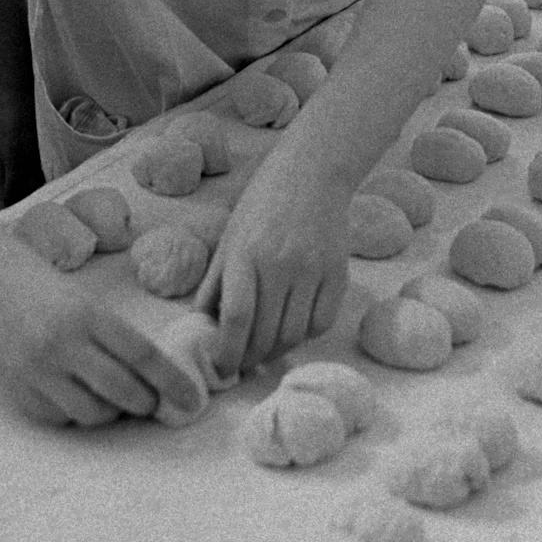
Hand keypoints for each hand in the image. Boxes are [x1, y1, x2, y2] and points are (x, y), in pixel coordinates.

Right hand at [0, 229, 202, 427]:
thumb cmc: (23, 272)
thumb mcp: (71, 293)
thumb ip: (101, 329)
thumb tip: (140, 369)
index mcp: (86, 313)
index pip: (143, 356)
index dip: (172, 382)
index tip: (194, 400)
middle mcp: (64, 344)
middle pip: (124, 392)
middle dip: (145, 403)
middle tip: (151, 402)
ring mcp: (36, 370)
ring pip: (92, 413)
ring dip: (109, 412)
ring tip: (109, 398)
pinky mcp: (13, 388)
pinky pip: (57, 417)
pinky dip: (72, 413)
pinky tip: (71, 394)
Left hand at [195, 156, 352, 379]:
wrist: (313, 172)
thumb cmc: (263, 202)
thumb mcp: (230, 236)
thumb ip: (216, 282)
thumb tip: (203, 325)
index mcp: (246, 254)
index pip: (237, 318)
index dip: (227, 352)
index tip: (221, 369)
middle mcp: (280, 265)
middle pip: (266, 334)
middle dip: (249, 359)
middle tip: (241, 364)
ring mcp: (313, 270)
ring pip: (294, 335)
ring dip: (276, 352)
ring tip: (264, 351)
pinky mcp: (338, 274)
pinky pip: (321, 323)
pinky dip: (304, 336)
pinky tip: (292, 329)